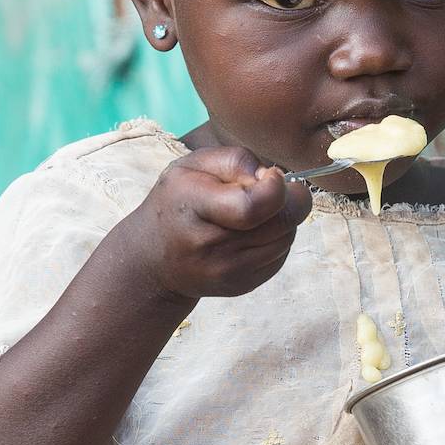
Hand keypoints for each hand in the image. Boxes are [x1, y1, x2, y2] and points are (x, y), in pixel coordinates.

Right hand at [120, 146, 312, 302]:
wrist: (153, 258)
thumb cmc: (177, 200)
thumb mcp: (191, 165)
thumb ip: (234, 159)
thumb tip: (272, 177)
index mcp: (193, 205)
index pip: (252, 206)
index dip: (275, 188)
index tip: (270, 175)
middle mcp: (210, 246)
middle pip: (281, 224)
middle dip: (290, 200)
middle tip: (273, 188)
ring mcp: (227, 272)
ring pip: (286, 239)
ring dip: (283, 219)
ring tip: (258, 210)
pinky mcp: (242, 285)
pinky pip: (280, 255)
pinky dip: (276, 238)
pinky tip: (253, 231)